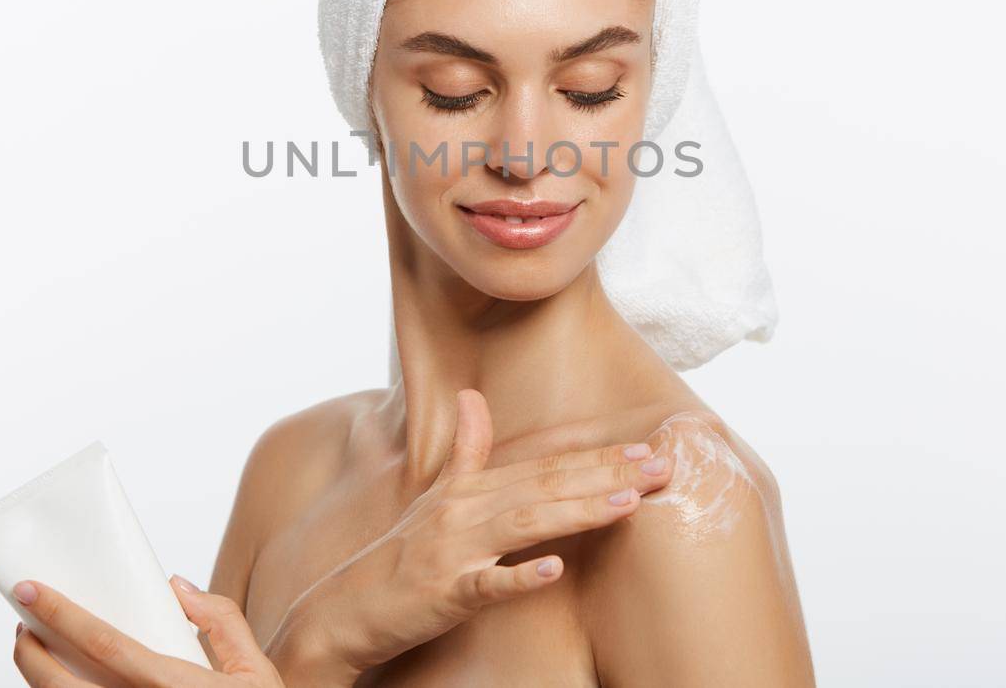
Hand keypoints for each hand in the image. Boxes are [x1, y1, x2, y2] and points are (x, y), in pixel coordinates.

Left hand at [11, 576, 281, 687]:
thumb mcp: (255, 670)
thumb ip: (221, 621)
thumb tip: (176, 587)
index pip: (103, 645)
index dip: (61, 616)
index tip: (31, 591)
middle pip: (60, 687)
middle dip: (29, 652)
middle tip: (23, 623)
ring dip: (37, 679)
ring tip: (36, 649)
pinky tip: (60, 683)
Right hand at [265, 388, 675, 679]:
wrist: (344, 609)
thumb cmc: (399, 555)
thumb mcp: (434, 498)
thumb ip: (464, 450)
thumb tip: (470, 396)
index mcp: (470, 489)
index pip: (545, 465)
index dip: (597, 455)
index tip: (648, 447)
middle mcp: (464, 510)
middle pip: (545, 485)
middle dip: (607, 473)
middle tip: (662, 465)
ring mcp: (453, 550)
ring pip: (525, 524)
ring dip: (578, 511)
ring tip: (627, 502)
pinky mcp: (442, 593)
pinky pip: (484, 585)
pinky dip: (520, 577)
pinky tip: (555, 570)